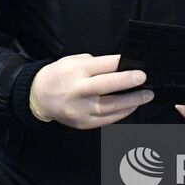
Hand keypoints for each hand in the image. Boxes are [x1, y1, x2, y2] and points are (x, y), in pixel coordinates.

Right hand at [29, 54, 152, 129]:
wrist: (38, 97)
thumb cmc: (59, 75)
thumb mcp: (72, 61)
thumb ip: (95, 64)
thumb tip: (120, 67)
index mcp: (74, 71)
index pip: (101, 66)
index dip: (120, 64)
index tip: (137, 63)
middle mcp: (77, 91)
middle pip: (105, 86)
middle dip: (127, 82)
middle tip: (144, 78)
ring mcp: (80, 110)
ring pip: (110, 107)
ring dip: (131, 101)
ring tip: (146, 95)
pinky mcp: (83, 123)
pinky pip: (107, 119)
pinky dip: (122, 113)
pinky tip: (132, 106)